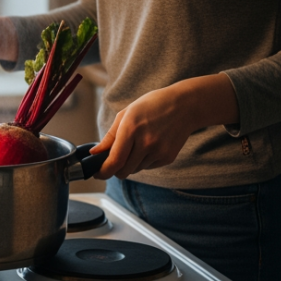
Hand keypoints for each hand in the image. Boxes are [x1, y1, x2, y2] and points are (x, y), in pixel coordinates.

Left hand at [90, 74, 238, 179]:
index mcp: (131, 128)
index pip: (114, 161)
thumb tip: (95, 153)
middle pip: (123, 171)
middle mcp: (145, 142)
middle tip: (114, 161)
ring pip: (135, 170)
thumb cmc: (152, 105)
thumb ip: (110, 136)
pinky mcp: (168, 157)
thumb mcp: (126, 114)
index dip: (103, 171)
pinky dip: (144, 161)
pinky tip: (150, 145)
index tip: (98, 174)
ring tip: (137, 145)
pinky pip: (148, 167)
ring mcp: (158, 151)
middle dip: (115, 170)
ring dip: (130, 164)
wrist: (185, 106)